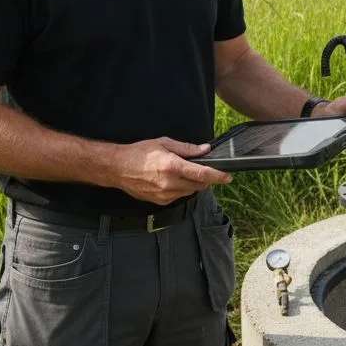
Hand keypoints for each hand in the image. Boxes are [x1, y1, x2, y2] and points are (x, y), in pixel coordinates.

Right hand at [100, 137, 230, 204]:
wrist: (118, 168)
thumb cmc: (139, 153)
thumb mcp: (164, 144)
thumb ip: (187, 149)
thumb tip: (205, 149)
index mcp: (172, 166)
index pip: (202, 174)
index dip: (218, 176)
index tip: (227, 177)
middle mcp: (170, 183)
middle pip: (199, 185)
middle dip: (205, 179)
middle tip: (203, 170)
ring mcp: (165, 194)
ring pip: (190, 192)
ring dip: (193, 184)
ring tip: (183, 173)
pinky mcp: (160, 201)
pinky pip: (179, 197)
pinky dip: (181, 189)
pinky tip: (173, 180)